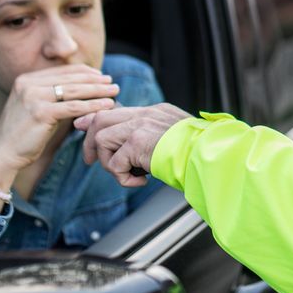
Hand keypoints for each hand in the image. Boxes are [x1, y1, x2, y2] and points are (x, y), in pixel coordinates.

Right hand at [0, 65, 117, 178]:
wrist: (2, 154)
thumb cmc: (22, 135)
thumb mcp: (34, 107)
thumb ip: (51, 95)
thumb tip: (80, 87)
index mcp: (26, 79)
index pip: (62, 71)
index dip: (84, 72)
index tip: (101, 76)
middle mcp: (28, 84)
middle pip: (70, 79)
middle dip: (95, 80)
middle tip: (113, 82)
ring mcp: (33, 97)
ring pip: (74, 91)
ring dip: (98, 90)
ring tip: (115, 91)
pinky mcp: (40, 112)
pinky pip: (73, 107)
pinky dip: (92, 105)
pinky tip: (106, 106)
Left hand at [75, 103, 189, 186]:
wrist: (210, 156)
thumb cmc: (198, 154)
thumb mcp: (174, 138)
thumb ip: (154, 137)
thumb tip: (135, 152)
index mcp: (155, 112)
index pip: (118, 110)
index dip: (96, 119)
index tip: (82, 126)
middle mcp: (146, 114)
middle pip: (102, 118)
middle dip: (90, 142)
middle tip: (91, 161)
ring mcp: (140, 126)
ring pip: (102, 139)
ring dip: (110, 164)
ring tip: (129, 175)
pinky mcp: (137, 142)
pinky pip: (114, 164)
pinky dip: (123, 179)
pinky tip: (141, 181)